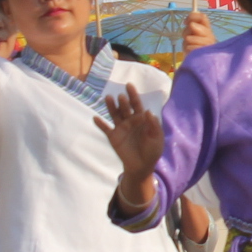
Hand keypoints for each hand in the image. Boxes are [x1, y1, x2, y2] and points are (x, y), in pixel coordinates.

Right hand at [94, 86, 163, 208]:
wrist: (142, 166)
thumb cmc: (152, 151)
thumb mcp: (156, 138)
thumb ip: (153, 125)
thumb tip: (147, 111)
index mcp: (141, 119)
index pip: (137, 104)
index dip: (133, 95)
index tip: (129, 85)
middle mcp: (130, 120)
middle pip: (125, 108)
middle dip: (123, 102)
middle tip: (121, 97)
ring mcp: (121, 128)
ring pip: (114, 114)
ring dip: (111, 106)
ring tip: (107, 98)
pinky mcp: (113, 137)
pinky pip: (106, 129)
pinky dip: (100, 124)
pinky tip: (95, 118)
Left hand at [181, 9, 216, 52]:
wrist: (198, 63)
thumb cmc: (195, 47)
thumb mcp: (193, 34)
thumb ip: (193, 24)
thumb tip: (193, 11)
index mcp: (208, 30)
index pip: (202, 17)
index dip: (192, 17)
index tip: (185, 22)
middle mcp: (210, 36)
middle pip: (193, 25)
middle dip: (186, 32)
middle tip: (188, 39)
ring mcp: (207, 45)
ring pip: (189, 38)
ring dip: (186, 43)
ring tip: (190, 47)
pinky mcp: (202, 54)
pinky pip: (189, 47)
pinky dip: (187, 50)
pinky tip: (191, 54)